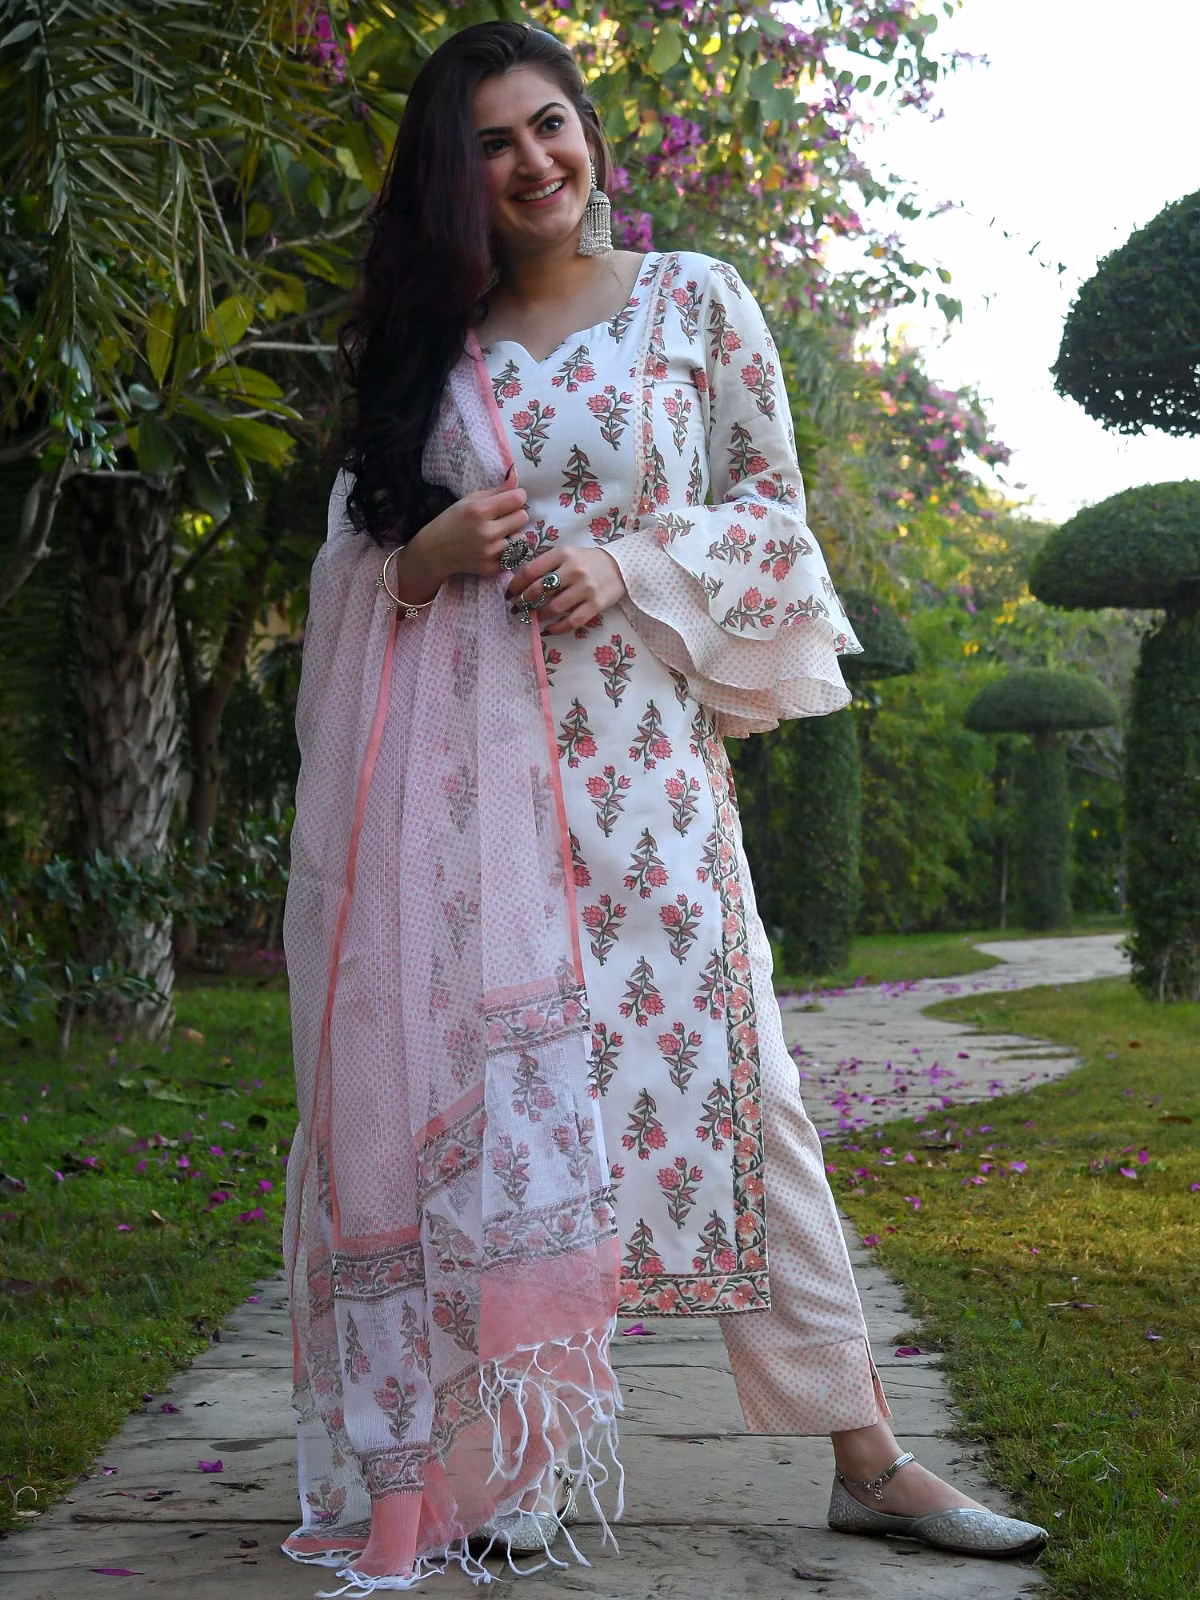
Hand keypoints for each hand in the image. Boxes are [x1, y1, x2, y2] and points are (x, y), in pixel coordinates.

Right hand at [403, 484, 530, 595]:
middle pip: (523, 517)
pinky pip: (514, 555)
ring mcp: (490, 553)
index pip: (517, 499)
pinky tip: (493, 547)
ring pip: (521, 537)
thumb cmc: (452, 521)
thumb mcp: (469, 500)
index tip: (511, 499)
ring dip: (513, 534)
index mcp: (479, 511)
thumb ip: (496, 491)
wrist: (435, 552)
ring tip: (498, 533)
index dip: (517, 497)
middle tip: (502, 517)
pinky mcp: (492, 568)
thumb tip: (516, 479)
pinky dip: (507, 550)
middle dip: (515, 515)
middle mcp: (487, 532)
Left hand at [506, 546, 626, 635]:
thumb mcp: (567, 554)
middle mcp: (573, 570)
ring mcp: (585, 588)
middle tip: (517, 608)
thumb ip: (547, 564)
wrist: (620, 567)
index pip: (531, 570)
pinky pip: (572, 621)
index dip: (515, 584)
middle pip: (539, 589)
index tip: (509, 593)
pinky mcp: (595, 605)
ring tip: (532, 618)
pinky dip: (557, 628)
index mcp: (562, 554)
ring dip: (538, 615)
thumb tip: (521, 584)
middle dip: (523, 601)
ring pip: (554, 607)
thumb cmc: (587, 561)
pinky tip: (547, 630)